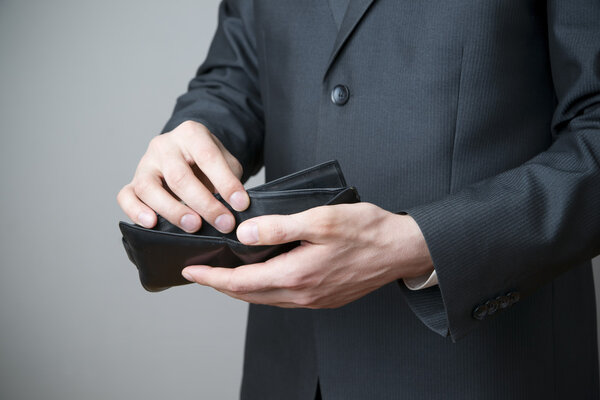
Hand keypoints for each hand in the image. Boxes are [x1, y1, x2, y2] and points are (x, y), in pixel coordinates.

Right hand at [117, 121, 248, 232]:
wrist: (189, 156)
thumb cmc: (209, 163)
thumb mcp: (226, 162)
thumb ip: (230, 180)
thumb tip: (235, 209)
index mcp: (190, 134)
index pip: (207, 157)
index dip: (226, 182)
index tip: (240, 204)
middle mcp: (164, 145)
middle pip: (179, 176)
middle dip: (204, 204)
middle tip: (223, 223)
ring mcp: (145, 163)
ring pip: (148, 187)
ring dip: (173, 210)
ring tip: (194, 226)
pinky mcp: (133, 182)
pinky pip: (126, 196)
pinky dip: (135, 211)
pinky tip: (151, 224)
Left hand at [181, 202, 433, 307]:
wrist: (402, 250)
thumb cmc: (366, 231)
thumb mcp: (321, 220)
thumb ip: (280, 228)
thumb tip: (245, 234)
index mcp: (296, 275)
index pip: (241, 281)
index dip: (212, 277)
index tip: (191, 271)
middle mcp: (302, 294)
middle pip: (249, 294)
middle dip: (221, 285)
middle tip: (202, 273)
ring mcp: (314, 299)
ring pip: (266, 299)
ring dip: (242, 288)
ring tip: (226, 274)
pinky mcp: (324, 298)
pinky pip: (283, 298)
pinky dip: (264, 289)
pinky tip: (263, 276)